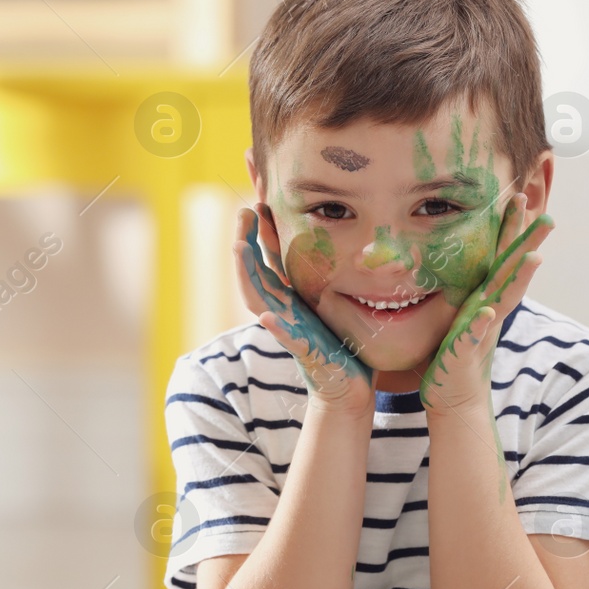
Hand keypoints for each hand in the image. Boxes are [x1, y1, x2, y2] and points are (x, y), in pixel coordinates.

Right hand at [233, 206, 374, 414]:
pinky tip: (267, 316)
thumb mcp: (328, 299)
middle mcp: (283, 309)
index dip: (259, 230)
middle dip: (245, 241)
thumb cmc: (341, 342)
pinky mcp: (305, 351)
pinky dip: (277, 328)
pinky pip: (288, 339)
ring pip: (259, 299)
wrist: (348, 385)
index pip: (267, 257)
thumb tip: (330, 238)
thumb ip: (321, 275)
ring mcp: (290, 330)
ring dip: (247, 274)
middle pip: (254, 271)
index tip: (257, 203)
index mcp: (289, 296)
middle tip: (244, 211)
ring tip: (239, 247)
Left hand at [420, 194, 552, 412]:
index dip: (511, 229)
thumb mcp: (457, 312)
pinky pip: (473, 337)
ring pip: (504, 300)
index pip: (501, 257)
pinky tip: (486, 312)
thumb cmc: (451, 352)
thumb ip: (462, 287)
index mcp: (484, 297)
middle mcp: (489, 310)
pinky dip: (480, 325)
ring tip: (533, 258)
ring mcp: (481, 331)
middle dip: (529, 244)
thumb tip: (453, 256)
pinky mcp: (465, 353)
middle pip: (513, 271)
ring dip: (519, 280)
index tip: (519, 196)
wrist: (453, 397)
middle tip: (548, 217)